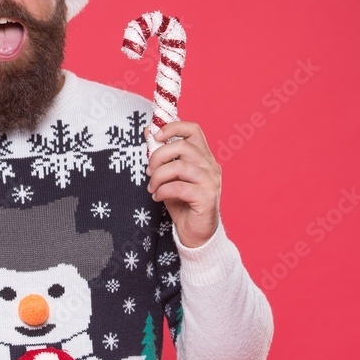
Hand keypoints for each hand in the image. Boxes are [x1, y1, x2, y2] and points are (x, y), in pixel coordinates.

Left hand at [145, 121, 220, 247]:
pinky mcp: (208, 197)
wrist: (195, 232)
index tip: (155, 136)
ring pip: (180, 166)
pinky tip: (157, 197)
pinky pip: (180, 187)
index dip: (173, 127)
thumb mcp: (168, 175)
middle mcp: (211, 165)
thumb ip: (161, 154)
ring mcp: (211, 181)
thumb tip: (148, 130)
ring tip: (151, 187)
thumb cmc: (182, 202)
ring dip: (158, 176)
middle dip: (158, 156)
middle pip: (183, 146)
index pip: (193, 129)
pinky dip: (163, 190)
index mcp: (203, 156)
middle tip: (148, 171)